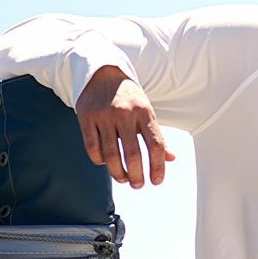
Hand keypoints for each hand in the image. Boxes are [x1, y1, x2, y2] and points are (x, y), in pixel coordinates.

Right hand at [75, 65, 175, 188]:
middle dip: (137, 176)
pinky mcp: (86, 117)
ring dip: (118, 173)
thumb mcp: (147, 112)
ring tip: (123, 179)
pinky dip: (100, 161)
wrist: (103, 73)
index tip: (157, 181)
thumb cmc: (130, 99)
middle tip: (138, 185)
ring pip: (111, 154)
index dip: (158, 167)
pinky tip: (105, 164)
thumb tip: (171, 158)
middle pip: (133, 154)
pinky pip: (92, 147)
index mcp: (145, 112)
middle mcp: (125, 113)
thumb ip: (156, 135)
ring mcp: (104, 115)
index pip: (155, 145)